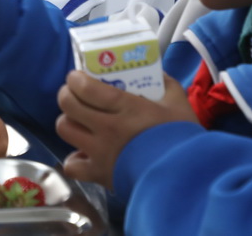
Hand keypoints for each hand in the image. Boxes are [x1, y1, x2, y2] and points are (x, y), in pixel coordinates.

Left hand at [56, 71, 198, 189]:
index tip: (77, 77)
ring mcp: (100, 152)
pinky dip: (74, 160)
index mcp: (125, 107)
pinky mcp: (99, 174)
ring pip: (65, 129)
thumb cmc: (182, 139)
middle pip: (68, 105)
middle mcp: (106, 127)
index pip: (84, 87)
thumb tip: (157, 72)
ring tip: (79, 122)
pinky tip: (85, 154)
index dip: (75, 79)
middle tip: (74, 95)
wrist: (186, 179)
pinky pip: (72, 165)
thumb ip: (167, 84)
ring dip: (69, 122)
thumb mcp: (179, 105)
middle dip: (67, 95)